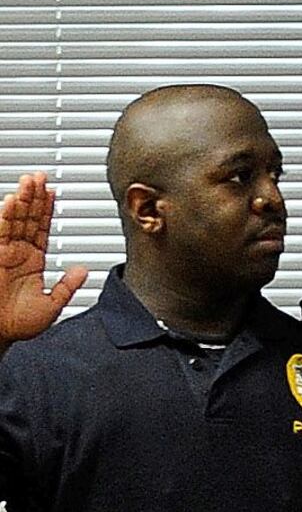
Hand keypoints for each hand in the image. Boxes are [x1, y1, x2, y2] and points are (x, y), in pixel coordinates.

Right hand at [0, 172, 88, 345]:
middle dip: (35, 197)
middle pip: (28, 218)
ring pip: (15, 219)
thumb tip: (82, 272)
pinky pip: (1, 231)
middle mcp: (18, 253)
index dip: (47, 210)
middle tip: (41, 178)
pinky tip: (14, 201)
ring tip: (30, 181)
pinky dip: (7, 215)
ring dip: (23, 199)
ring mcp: (5, 252)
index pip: (41, 228)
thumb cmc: (18, 324)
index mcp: (33, 261)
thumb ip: (68, 286)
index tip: (52, 193)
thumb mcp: (53, 305)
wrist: (0, 333)